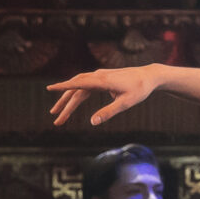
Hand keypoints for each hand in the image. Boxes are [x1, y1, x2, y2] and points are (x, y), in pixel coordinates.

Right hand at [47, 66, 166, 126]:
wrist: (149, 76)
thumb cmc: (139, 90)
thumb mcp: (125, 103)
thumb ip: (108, 112)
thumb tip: (92, 122)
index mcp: (103, 81)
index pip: (78, 83)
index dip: (63, 87)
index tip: (50, 88)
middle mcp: (98, 76)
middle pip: (75, 89)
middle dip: (64, 105)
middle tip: (56, 119)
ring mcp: (100, 76)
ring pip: (79, 87)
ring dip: (68, 100)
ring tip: (58, 113)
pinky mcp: (102, 77)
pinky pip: (85, 85)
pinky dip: (76, 94)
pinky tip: (71, 102)